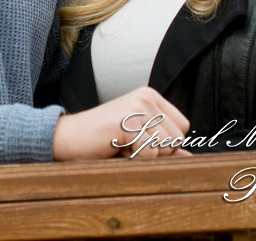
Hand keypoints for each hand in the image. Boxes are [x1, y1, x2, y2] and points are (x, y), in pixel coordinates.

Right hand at [52, 86, 190, 160]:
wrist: (66, 138)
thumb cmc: (100, 140)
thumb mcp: (137, 141)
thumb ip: (163, 146)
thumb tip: (189, 158)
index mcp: (150, 96)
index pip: (182, 128)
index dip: (164, 143)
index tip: (137, 140)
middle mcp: (147, 97)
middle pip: (176, 140)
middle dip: (155, 151)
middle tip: (126, 144)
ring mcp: (138, 107)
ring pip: (165, 148)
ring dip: (142, 156)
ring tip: (120, 145)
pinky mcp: (129, 122)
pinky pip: (150, 155)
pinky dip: (133, 159)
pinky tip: (115, 147)